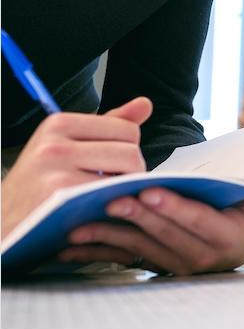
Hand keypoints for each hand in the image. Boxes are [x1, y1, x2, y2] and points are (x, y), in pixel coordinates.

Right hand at [1, 98, 150, 239]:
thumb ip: (108, 126)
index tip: (110, 165)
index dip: (127, 150)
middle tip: (111, 185)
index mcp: (59, 123)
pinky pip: (111, 197)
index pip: (127, 129)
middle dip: (130, 173)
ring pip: (126, 175)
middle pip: (131, 152)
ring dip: (123, 190)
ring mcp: (56, 170)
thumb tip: (145, 104)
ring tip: (102, 197)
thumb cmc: (37, 186)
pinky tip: (96, 211)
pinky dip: (112, 206)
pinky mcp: (61, 197)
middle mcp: (55, 143)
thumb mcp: (66, 146)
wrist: (3, 224)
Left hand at [56, 150, 243, 275]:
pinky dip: (101, 250)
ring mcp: (177, 264)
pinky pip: (127, 257)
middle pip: (166, 235)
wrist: (236, 247)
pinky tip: (77, 243)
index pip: (199, 221)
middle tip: (116, 197)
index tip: (152, 191)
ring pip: (142, 248)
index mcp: (230, 238)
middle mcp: (202, 257)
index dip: (175, 208)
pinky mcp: (157, 264)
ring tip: (87, 220)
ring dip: (114, 234)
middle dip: (139, 217)